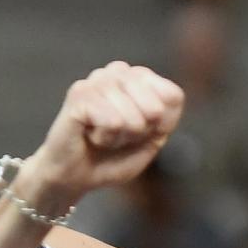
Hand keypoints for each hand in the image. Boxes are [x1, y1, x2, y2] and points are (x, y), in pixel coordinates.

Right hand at [26, 62, 184, 198]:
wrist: (75, 176)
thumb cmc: (112, 157)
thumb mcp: (151, 141)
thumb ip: (165, 120)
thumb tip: (156, 108)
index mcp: (139, 78)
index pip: (172, 96)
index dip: (161, 125)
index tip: (140, 133)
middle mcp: (118, 71)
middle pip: (155, 108)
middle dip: (139, 133)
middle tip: (118, 135)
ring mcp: (98, 79)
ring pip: (133, 118)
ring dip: (119, 138)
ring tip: (102, 136)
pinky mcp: (80, 93)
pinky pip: (112, 121)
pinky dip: (105, 138)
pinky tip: (90, 135)